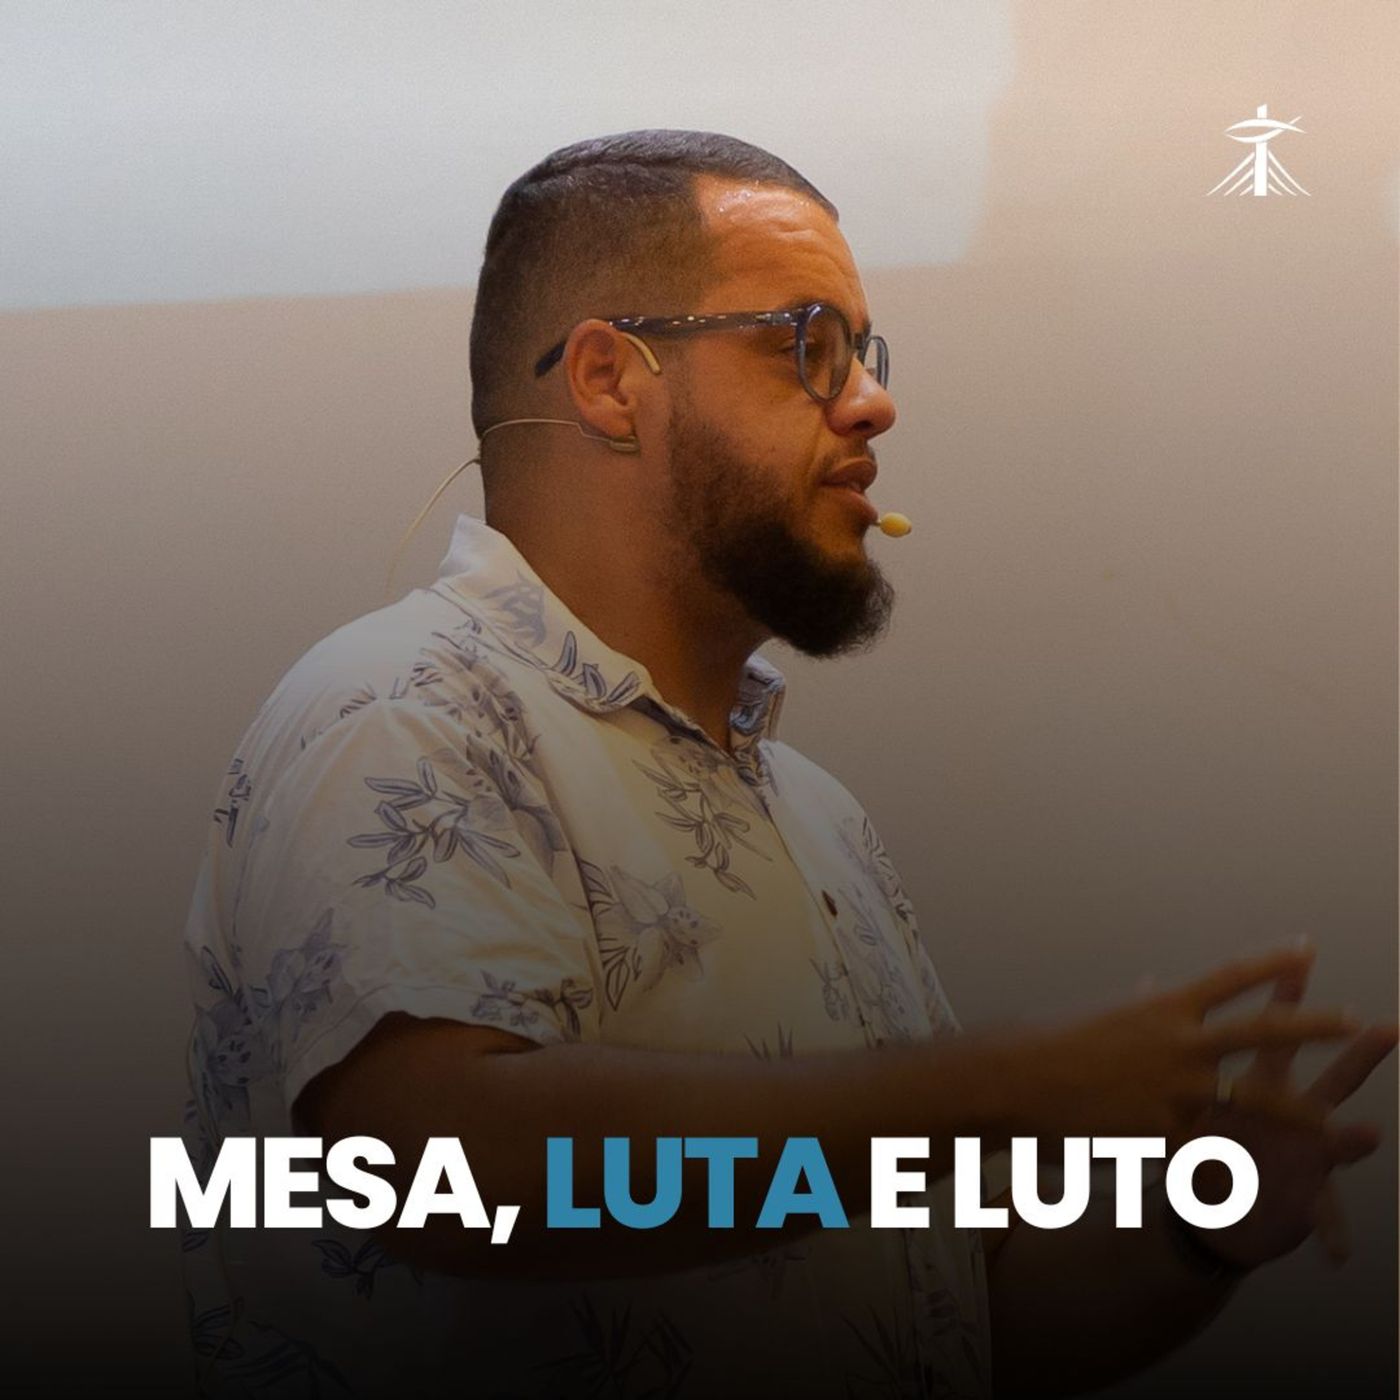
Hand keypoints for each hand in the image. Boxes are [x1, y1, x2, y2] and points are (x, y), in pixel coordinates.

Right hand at [1010, 948, 1358, 1137]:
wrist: (1016, 1081)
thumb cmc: (1051, 1046)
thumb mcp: (1105, 1019)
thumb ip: (1143, 1013)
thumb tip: (1155, 993)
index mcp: (1164, 1009)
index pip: (1231, 978)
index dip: (1273, 962)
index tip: (1307, 948)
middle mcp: (1179, 1044)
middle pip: (1263, 1031)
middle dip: (1314, 1025)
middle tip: (1357, 1020)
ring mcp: (1176, 1090)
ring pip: (1253, 1102)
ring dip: (1302, 1114)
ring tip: (1339, 1126)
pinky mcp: (1163, 1134)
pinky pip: (1200, 1150)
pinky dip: (1215, 1165)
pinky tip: (1236, 1184)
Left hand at [1171, 952, 1397, 1269]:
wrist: (1210, 1207)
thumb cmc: (1199, 1138)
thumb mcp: (1180, 1089)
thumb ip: (1171, 1042)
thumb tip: (1143, 987)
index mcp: (1253, 1080)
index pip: (1269, 1030)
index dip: (1283, 994)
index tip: (1301, 957)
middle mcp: (1288, 1112)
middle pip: (1322, 1075)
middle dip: (1352, 1053)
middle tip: (1386, 1027)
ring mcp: (1304, 1153)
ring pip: (1334, 1140)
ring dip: (1350, 1138)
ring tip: (1370, 1135)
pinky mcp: (1305, 1195)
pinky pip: (1319, 1214)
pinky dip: (1330, 1231)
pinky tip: (1338, 1253)